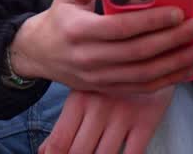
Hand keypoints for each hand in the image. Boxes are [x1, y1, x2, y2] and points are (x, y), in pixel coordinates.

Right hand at [10, 0, 192, 94]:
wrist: (39, 53)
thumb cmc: (60, 15)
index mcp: (78, 29)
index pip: (120, 27)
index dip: (151, 21)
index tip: (178, 11)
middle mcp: (88, 58)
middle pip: (138, 52)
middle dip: (174, 39)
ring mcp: (98, 77)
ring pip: (144, 73)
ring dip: (176, 62)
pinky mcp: (106, 88)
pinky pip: (142, 87)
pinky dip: (168, 79)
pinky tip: (187, 67)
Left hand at [39, 87, 175, 153]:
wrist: (145, 49)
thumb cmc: (109, 77)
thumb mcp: (84, 93)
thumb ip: (65, 124)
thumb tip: (45, 152)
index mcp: (78, 99)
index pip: (59, 141)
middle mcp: (98, 108)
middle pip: (79, 153)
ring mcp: (123, 114)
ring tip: (97, 153)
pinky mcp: (147, 119)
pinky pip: (134, 153)